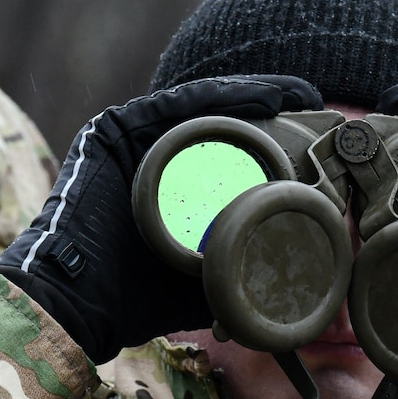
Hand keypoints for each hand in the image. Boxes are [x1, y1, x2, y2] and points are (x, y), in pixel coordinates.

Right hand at [0, 75, 321, 362]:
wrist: (79, 304)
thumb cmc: (136, 300)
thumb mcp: (207, 283)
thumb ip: (241, 275)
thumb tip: (294, 284)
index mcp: (172, 185)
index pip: (229, 150)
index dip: (274, 137)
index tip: (318, 138)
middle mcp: (150, 156)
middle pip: (219, 123)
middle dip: (268, 108)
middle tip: (315, 103)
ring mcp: (129, 141)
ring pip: (201, 108)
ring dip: (251, 95)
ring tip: (295, 94)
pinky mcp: (112, 132)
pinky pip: (174, 105)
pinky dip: (216, 97)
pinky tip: (259, 96)